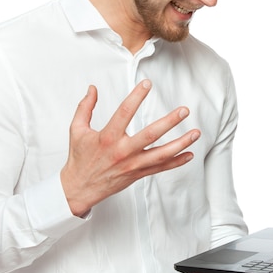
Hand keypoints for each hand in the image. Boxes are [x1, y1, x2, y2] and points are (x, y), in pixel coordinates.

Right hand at [60, 80, 199, 215]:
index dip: (136, 97)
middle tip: (184, 110)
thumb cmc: (80, 158)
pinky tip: (189, 154)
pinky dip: (176, 162)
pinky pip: (160, 168)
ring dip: (180, 144)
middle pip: (150, 135)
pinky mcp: (137, 174)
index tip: (147, 84)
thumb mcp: (76, 130)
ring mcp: (132, 164)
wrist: (79, 189)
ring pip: (161, 154)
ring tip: (195, 133)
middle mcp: (122, 151)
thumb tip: (92, 88)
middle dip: (169, 122)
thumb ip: (85, 108)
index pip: (124, 113)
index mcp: (107, 137)